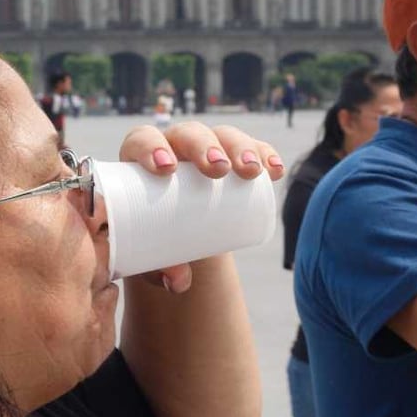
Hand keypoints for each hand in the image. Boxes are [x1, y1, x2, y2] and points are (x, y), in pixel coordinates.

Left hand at [117, 122, 284, 291]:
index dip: (151, 147)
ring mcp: (209, 147)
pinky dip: (265, 154)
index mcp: (142, 159)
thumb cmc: (154, 237)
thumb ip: (157, 269)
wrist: (181, 233)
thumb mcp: (150, 254)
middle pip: (189, 134)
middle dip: (204, 146)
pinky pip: (253, 148)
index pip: (143, 141)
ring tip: (251, 171)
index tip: (165, 169)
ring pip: (223, 136)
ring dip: (239, 147)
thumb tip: (178, 282)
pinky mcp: (235, 155)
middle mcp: (175, 145)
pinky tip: (275, 170)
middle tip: (217, 170)